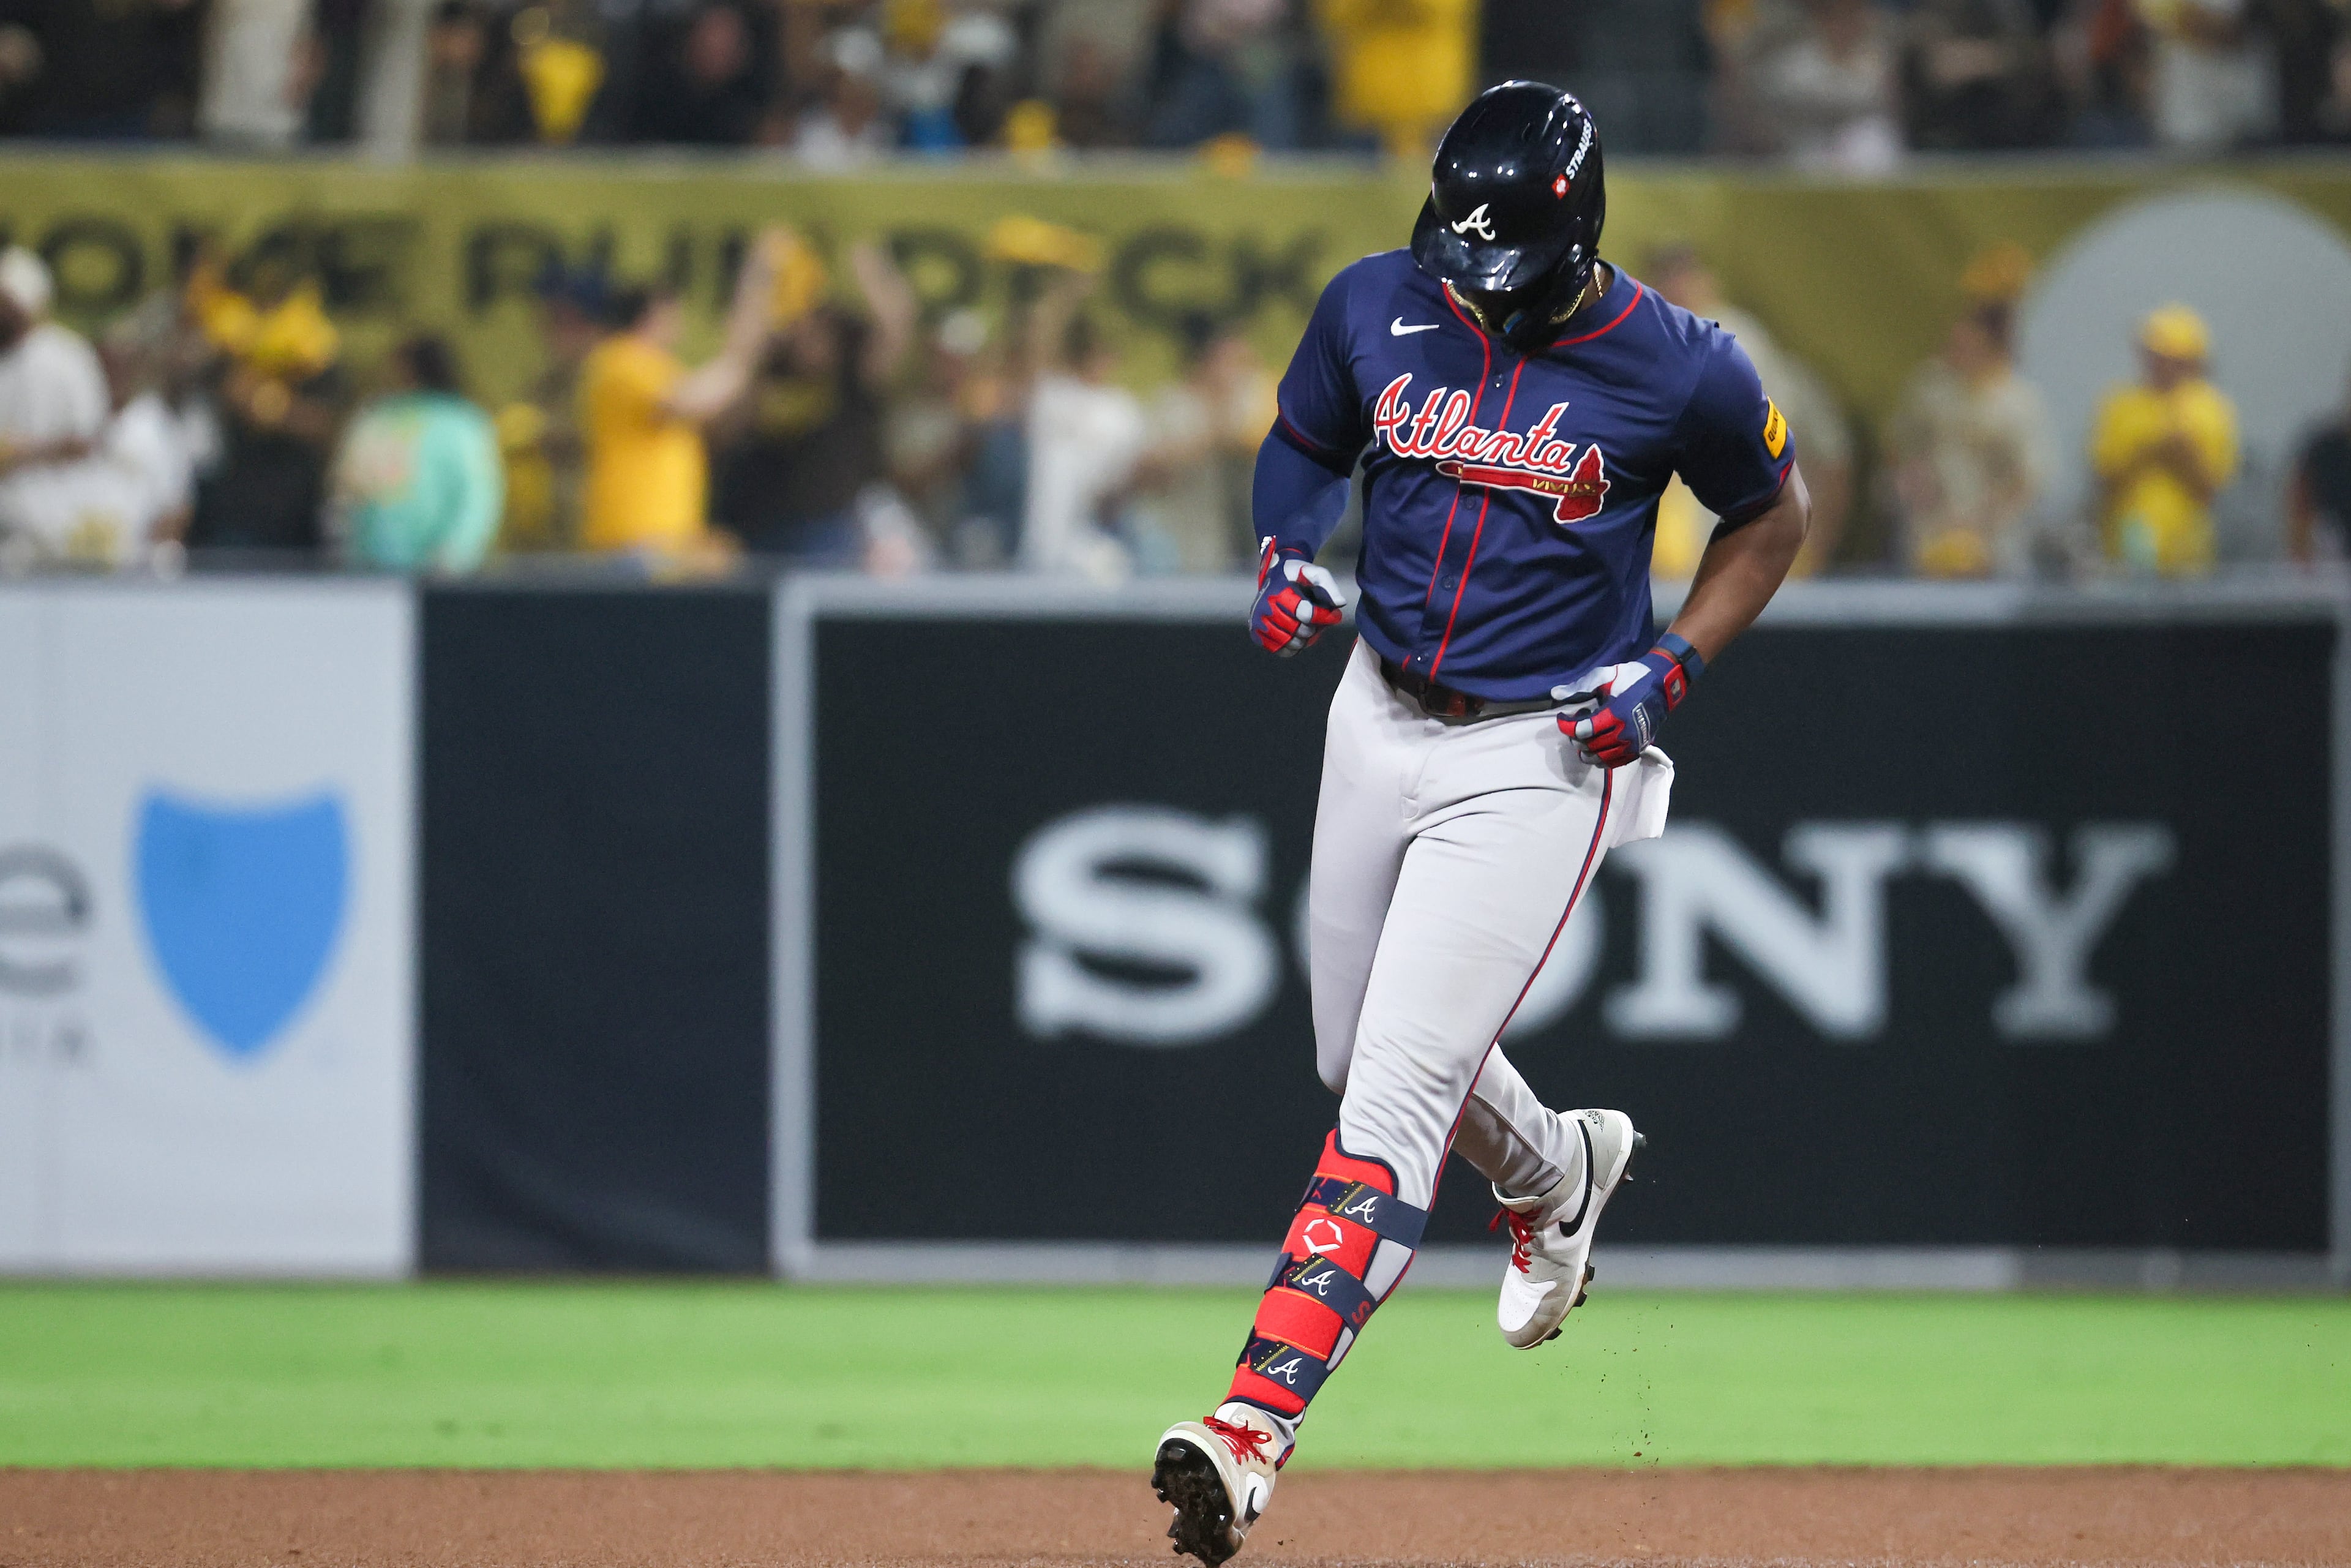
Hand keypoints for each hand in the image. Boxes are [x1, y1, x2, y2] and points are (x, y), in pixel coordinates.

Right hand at [1250, 540, 1346, 655]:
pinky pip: (1280, 650)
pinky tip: (1296, 636)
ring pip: (1290, 643)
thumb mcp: (1316, 574)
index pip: (1306, 614)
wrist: (1275, 576)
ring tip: (1306, 628)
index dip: (1323, 616)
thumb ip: (1329, 586)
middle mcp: (1266, 608)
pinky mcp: (1257, 633)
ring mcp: (1259, 622)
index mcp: (1279, 593)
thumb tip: (1340, 603)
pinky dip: (1292, 647)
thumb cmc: (1298, 576)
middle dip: (1313, 628)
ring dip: (1304, 639)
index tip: (1333, 614)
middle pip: (1299, 631)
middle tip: (1316, 621)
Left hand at [1562, 633, 1702, 766]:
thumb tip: (1555, 695)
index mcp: (1615, 714)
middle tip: (1575, 724)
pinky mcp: (1637, 750)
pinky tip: (1595, 748)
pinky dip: (1600, 759)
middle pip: (1588, 745)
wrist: (1662, 685)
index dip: (1566, 725)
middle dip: (1574, 737)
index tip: (1562, 717)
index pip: (1582, 730)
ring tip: (1583, 738)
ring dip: (1585, 750)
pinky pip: (1614, 763)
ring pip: (1599, 758)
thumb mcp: (1604, 676)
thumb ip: (1579, 687)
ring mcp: (1632, 744)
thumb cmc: (1631, 678)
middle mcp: (1624, 733)